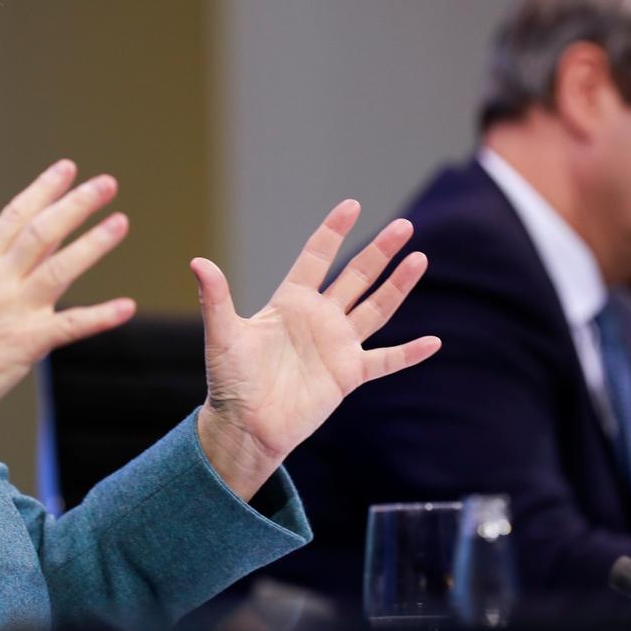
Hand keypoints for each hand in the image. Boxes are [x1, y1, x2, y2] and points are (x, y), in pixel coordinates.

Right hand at [0, 160, 134, 489]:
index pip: (14, 216)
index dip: (43, 190)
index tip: (67, 168)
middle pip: (40, 231)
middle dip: (75, 204)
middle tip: (107, 183)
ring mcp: (11, 310)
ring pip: (58, 268)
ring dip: (93, 243)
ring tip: (121, 222)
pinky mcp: (25, 343)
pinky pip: (70, 325)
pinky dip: (100, 316)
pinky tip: (127, 307)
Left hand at [193, 200, 439, 499]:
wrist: (245, 426)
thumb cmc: (230, 380)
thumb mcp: (222, 335)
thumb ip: (215, 299)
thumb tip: (197, 262)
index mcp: (290, 302)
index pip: (316, 258)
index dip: (333, 232)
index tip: (350, 204)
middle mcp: (319, 318)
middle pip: (355, 277)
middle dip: (378, 251)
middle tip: (404, 225)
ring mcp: (337, 345)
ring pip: (375, 309)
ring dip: (397, 286)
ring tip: (419, 259)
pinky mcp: (348, 375)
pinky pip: (385, 361)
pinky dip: (408, 353)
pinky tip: (433, 342)